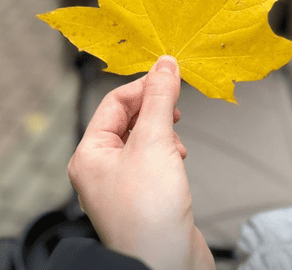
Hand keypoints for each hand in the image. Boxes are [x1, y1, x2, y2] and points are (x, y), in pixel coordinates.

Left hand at [68, 55, 215, 269]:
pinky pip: (153, 158)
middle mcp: (101, 168)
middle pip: (128, 119)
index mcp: (90, 154)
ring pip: (143, 138)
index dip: (143, 86)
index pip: (114, 102)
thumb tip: (164, 65)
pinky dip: (168, 152)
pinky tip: (178, 160)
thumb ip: (159, 98)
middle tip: (174, 106)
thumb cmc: (149, 215)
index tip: (169, 75)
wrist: (166, 266)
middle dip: (154, 110)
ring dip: (163, 132)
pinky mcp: (143, 194)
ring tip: (175, 145)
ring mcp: (122, 183)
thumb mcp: (154, 142)